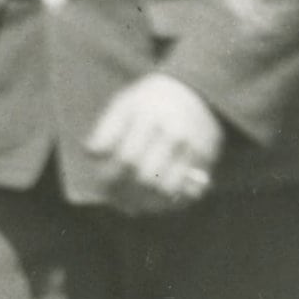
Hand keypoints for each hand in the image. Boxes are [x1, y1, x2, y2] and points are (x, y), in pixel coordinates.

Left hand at [81, 72, 221, 213]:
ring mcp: (192, 149)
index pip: (126, 157)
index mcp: (147, 117)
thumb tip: (91, 154)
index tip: (100, 184)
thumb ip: (106, 129)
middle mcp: (172, 133)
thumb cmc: (150, 101)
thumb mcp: (124, 104)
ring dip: (144, 203)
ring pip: (166, 189)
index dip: (110, 176)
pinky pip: (187, 192)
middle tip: (113, 199)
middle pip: (145, 177)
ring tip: (129, 206)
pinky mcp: (207, 162)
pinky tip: (152, 204)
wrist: (198, 93)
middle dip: (124, 193)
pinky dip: (168, 204)